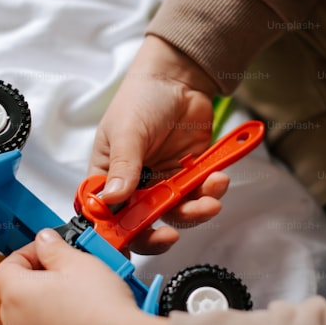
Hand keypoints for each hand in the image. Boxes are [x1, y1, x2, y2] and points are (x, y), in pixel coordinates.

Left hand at [0, 228, 171, 324]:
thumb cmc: (101, 310)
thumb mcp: (79, 262)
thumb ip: (54, 248)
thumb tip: (45, 241)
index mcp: (16, 295)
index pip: (7, 267)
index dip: (28, 253)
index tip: (51, 250)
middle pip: (17, 293)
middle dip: (40, 278)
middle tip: (68, 271)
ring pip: (32, 318)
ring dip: (50, 303)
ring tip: (82, 296)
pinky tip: (86, 321)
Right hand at [91, 35, 229, 253]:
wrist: (179, 78)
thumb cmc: (140, 99)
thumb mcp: (126, 131)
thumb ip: (123, 166)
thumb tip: (112, 200)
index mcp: (108, 178)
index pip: (106, 217)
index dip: (115, 235)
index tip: (127, 245)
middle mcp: (135, 187)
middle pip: (142, 225)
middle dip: (158, 235)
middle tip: (171, 237)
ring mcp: (164, 183)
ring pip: (176, 214)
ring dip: (194, 212)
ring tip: (210, 200)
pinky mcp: (190, 176)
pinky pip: (200, 195)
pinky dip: (211, 192)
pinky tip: (218, 179)